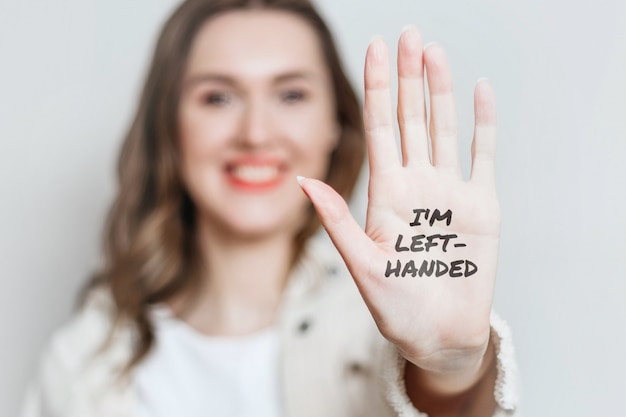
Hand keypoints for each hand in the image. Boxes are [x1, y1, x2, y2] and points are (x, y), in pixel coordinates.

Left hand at [299, 27, 498, 377]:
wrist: (439, 336)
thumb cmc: (397, 308)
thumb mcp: (362, 265)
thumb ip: (337, 221)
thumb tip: (302, 180)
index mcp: (386, 194)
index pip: (379, 129)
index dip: (377, 89)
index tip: (374, 49)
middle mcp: (416, 184)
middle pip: (409, 118)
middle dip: (407, 76)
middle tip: (408, 34)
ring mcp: (449, 191)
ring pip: (442, 127)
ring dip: (439, 89)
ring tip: (434, 51)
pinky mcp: (481, 205)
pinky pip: (482, 154)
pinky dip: (481, 123)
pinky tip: (479, 90)